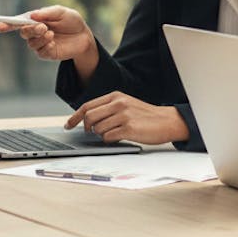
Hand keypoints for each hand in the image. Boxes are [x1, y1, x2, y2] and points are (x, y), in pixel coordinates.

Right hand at [0, 5, 96, 64]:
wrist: (83, 35)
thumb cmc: (71, 21)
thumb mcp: (62, 12)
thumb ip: (48, 13)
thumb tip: (32, 15)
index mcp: (33, 20)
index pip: (16, 22)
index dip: (5, 24)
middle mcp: (33, 32)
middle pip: (23, 32)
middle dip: (31, 30)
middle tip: (43, 27)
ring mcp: (39, 43)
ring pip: (31, 43)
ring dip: (40, 38)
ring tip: (51, 34)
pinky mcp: (46, 53)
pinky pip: (40, 52)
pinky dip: (46, 46)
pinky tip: (54, 42)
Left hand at [64, 91, 187, 144]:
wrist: (168, 121)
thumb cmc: (146, 116)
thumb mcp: (127, 105)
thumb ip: (109, 108)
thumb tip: (88, 121)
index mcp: (116, 96)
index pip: (88, 106)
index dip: (75, 117)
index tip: (69, 125)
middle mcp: (119, 104)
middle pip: (89, 117)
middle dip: (87, 128)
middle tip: (91, 133)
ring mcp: (124, 116)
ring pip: (98, 129)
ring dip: (101, 135)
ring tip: (113, 133)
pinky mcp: (129, 129)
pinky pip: (108, 138)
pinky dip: (110, 140)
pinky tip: (119, 137)